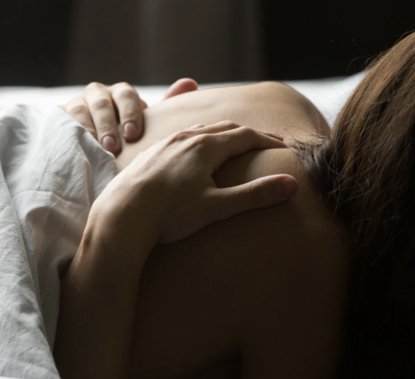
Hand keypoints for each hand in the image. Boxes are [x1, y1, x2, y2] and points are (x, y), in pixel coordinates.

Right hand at [63, 78, 198, 154]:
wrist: (90, 149)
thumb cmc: (124, 137)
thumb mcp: (143, 125)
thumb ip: (165, 107)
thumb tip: (190, 83)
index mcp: (121, 95)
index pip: (127, 96)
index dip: (130, 113)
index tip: (133, 134)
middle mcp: (98, 95)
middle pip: (102, 102)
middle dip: (108, 124)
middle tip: (113, 146)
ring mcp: (76, 105)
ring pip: (79, 110)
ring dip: (87, 130)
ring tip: (94, 150)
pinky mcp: (58, 118)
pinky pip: (62, 123)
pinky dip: (68, 134)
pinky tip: (75, 149)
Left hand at [92, 121, 298, 244]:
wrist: (122, 214)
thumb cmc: (169, 215)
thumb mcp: (217, 207)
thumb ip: (254, 195)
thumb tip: (292, 184)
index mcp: (206, 147)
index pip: (246, 136)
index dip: (268, 141)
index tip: (284, 148)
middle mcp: (186, 137)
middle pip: (226, 127)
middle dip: (250, 133)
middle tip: (269, 140)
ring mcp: (166, 143)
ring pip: (202, 129)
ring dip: (225, 132)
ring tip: (237, 140)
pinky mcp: (151, 153)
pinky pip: (182, 136)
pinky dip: (201, 137)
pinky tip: (196, 149)